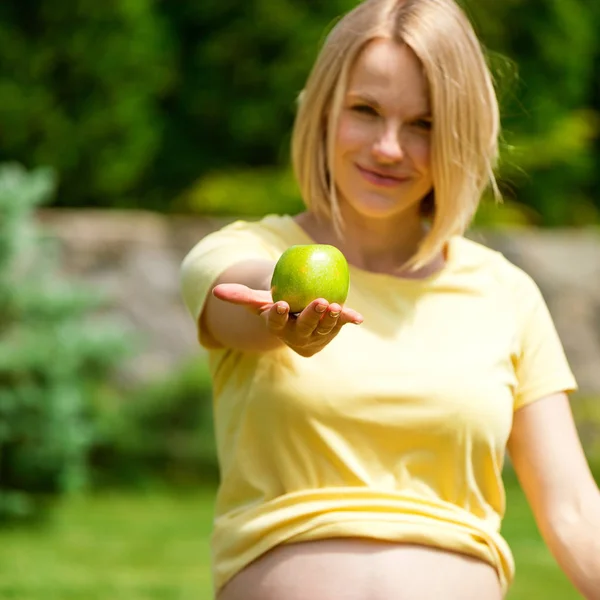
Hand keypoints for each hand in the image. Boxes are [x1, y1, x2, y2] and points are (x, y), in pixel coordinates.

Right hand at [212, 283, 363, 356]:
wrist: (297, 314)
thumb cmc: (275, 303)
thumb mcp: (258, 300)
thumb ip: (240, 296)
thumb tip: (216, 291)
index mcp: (278, 327)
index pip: (276, 323)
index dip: (277, 316)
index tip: (279, 304)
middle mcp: (297, 335)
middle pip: (303, 328)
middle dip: (311, 317)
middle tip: (319, 302)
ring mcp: (316, 336)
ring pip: (324, 328)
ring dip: (331, 319)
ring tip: (335, 305)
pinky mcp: (331, 331)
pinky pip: (341, 324)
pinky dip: (349, 320)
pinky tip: (358, 318)